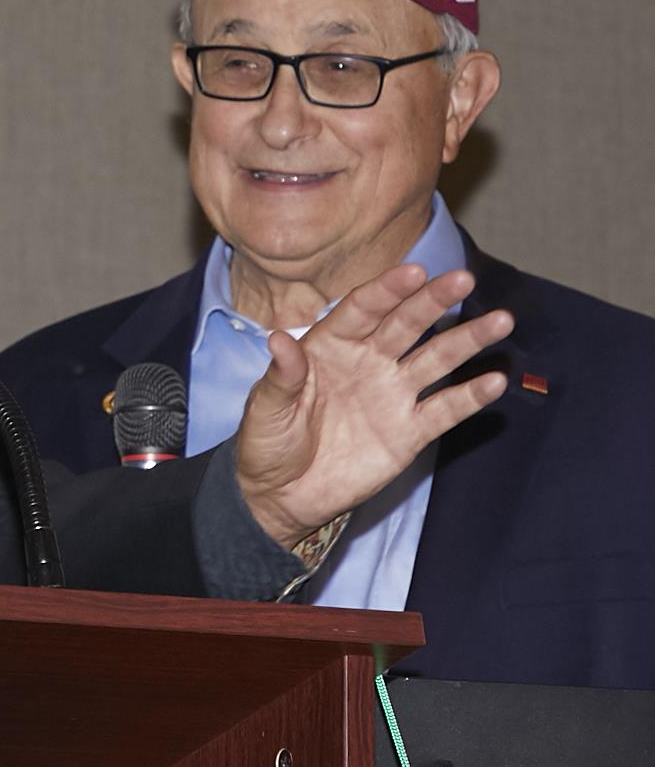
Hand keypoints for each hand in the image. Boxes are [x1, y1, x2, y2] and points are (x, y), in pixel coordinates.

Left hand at [235, 265, 512, 549]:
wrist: (282, 495)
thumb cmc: (267, 443)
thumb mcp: (265, 409)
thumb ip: (280, 376)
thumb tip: (277, 340)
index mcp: (329, 347)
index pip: (362, 310)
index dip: (387, 290)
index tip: (414, 271)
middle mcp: (367, 362)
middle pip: (405, 324)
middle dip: (434, 301)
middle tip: (464, 279)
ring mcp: (392, 394)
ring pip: (435, 359)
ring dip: (467, 340)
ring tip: (500, 321)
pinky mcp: (409, 431)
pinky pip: (444, 409)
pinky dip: (470, 396)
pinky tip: (495, 380)